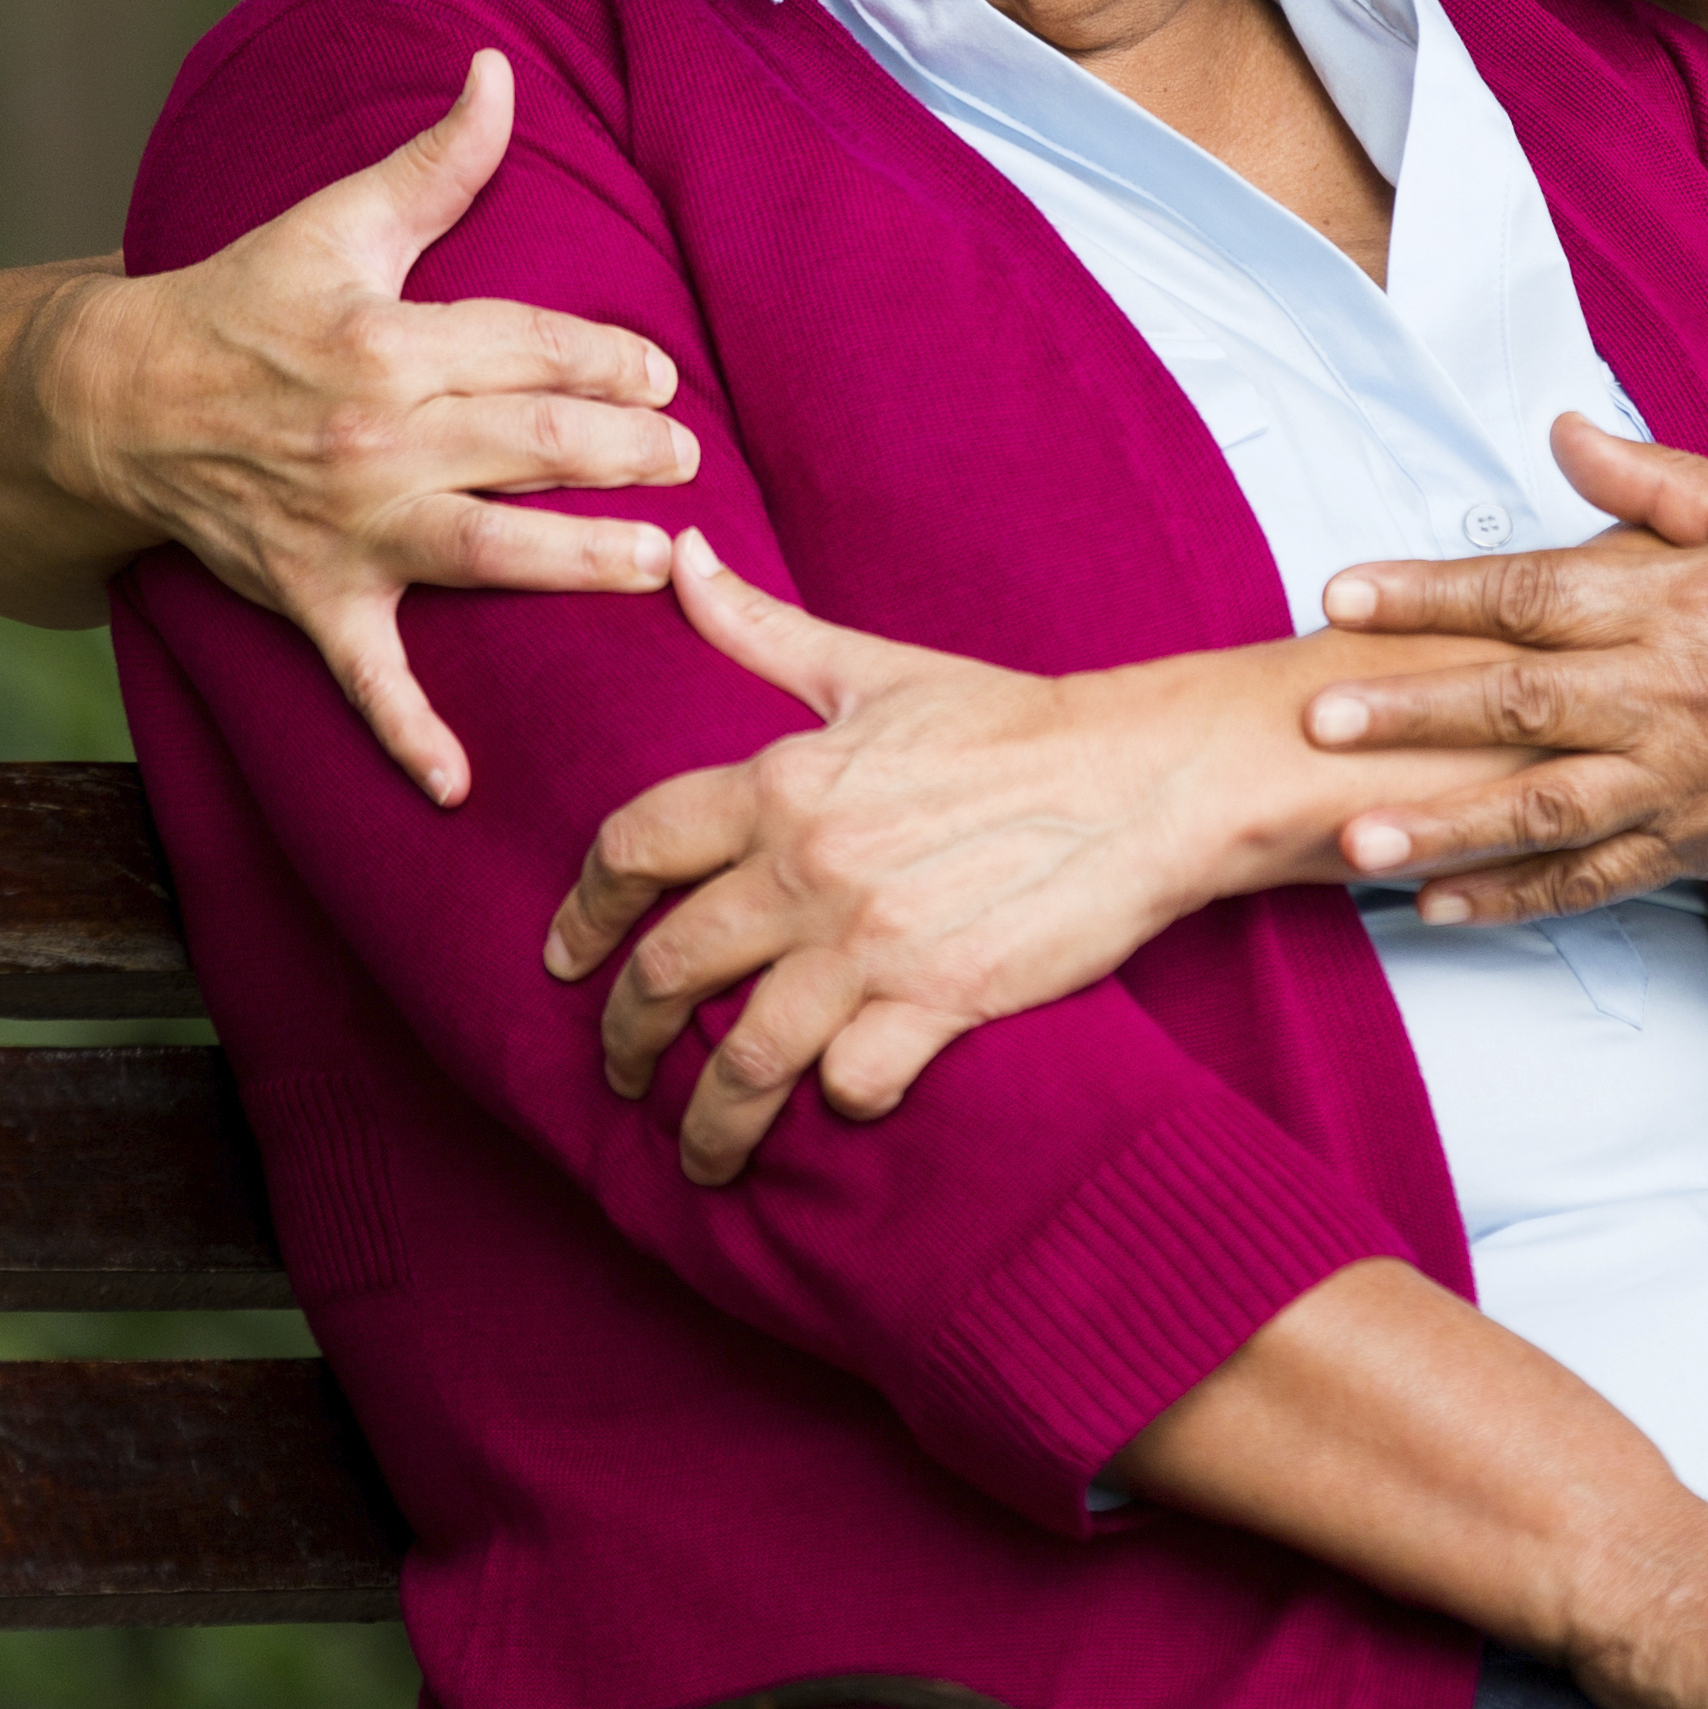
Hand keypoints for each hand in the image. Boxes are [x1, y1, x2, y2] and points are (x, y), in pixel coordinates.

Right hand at [73, 52, 696, 799]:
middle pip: (524, 441)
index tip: (662, 376)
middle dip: (618, 451)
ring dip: (574, 561)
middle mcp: (376, 436)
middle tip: (687, 461)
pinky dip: (407, 735)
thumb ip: (435, 161)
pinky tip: (458, 787)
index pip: (522, 345)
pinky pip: (366, 677)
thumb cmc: (238, 303)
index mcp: (388, 340)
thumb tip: (500, 69)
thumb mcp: (334, 223)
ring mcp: (348, 525)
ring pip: (482, 548)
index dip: (602, 358)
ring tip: (657, 563)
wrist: (114, 402)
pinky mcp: (315, 595)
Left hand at [548, 541, 1284, 1183]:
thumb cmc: (1012, 722)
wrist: (1143, 777)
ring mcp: (874, 940)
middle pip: (670, 969)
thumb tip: (681, 555)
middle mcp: (809, 864)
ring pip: (747, 1055)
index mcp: (781, 780)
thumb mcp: (873, 669)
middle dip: (627, 1036)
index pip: (635, 847)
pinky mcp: (943, 1000)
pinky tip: (838, 1105)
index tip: (564, 958)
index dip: (583, 910)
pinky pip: (854, 1082)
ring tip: (700, 1153)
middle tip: (617, 1070)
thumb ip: (761, 628)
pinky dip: (840, 1103)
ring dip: (711, 1120)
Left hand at [1305, 421, 1707, 923]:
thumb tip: (1560, 431)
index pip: (1531, 592)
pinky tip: (1435, 907)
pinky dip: (1511, 901)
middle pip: (1517, 706)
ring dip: (1442, 827)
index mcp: (1681, 604)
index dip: (1431, 594)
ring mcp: (1683, 785)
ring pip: (1541, 812)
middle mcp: (1670, 699)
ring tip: (1350, 841)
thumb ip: (1659, 483)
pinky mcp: (1699, 850)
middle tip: (1315, 717)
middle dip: (1408, 712)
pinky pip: (1591, 884)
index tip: (1340, 591)